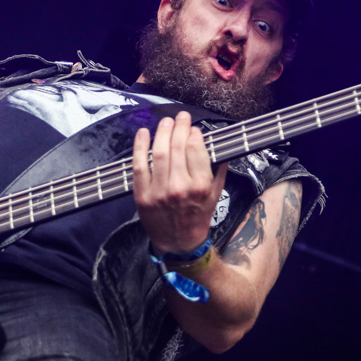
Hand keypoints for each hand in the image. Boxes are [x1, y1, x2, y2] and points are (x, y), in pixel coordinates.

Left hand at [132, 111, 227, 255]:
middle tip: (180, 117)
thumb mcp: (216, 195)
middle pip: (177, 147)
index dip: (193, 133)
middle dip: (179, 127)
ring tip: (165, 121)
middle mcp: (180, 187)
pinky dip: (139, 147)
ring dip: (162, 132)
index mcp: (201, 186)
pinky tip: (143, 133)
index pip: (195, 149)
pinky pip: (139, 166)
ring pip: (159, 152)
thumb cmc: (198, 217)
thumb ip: (219, 170)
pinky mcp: (143, 195)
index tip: (193, 128)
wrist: (179, 242)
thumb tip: (221, 147)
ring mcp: (160, 191)